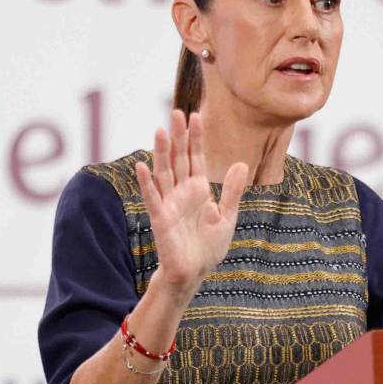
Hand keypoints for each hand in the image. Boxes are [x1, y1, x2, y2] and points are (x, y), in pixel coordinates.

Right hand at [135, 110, 248, 296]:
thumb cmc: (208, 246)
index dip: (196, 138)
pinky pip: (152, 197)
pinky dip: (147, 182)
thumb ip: (231, 191)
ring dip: (162, 152)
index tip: (196, 115)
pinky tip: (142, 165)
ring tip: (160, 129)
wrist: (194, 272)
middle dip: (178, 136)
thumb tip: (240, 164)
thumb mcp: (227, 216)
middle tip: (176, 111)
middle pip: (178, 158)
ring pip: (164, 172)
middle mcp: (181, 192)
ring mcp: (169, 203)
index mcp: (197, 189)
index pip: (195, 157)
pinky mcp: (160, 218)